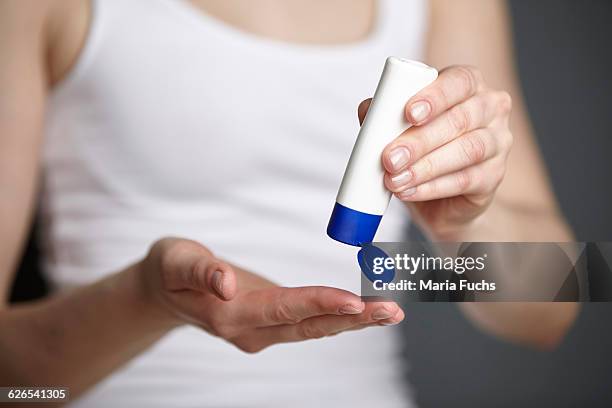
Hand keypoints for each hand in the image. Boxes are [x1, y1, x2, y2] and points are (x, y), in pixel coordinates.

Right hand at [139, 238, 403, 352]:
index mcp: (230, 315)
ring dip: (353, 321)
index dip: (319, 305)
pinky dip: (338, 315)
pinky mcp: (270, 322)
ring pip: (314, 327)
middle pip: (309, 326)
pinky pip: (309, 321)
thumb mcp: (176, 260)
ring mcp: (263, 330)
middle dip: (353, 319)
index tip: (355, 302)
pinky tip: (363, 310)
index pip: (283, 310)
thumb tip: (226, 282)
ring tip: (389, 311)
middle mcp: (252, 330)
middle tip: (392, 311)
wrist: (164, 290)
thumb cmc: (170, 270)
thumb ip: (201, 271)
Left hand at [359, 65, 512, 238]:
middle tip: (389, 158)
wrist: (442, 199)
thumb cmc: (421, 150)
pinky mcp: (495, 175)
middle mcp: (490, 108)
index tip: (409, 113)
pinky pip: (466, 180)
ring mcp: (498, 142)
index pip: (459, 81)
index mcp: (467, 85)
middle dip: (419, 140)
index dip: (435, 96)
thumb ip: (384, 114)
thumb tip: (367, 109)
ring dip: (425, 167)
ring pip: (467, 150)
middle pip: (460, 119)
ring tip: (394, 180)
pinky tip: (408, 192)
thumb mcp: (399, 128)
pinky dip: (432, 187)